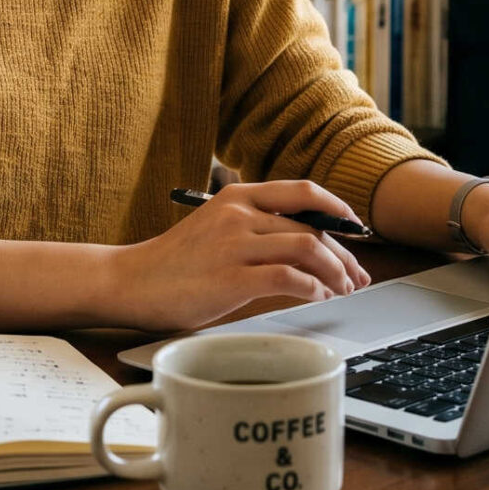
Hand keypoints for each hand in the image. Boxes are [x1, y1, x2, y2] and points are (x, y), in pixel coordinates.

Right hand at [106, 180, 371, 332]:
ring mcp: (234, 245)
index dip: (338, 210)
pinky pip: (288, 279)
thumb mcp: (215, 226)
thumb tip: (305, 241)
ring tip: (343, 290)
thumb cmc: (175, 262)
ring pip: (307, 249)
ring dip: (335, 272)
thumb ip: (253, 225)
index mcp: (236, 195)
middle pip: (312, 226)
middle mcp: (238, 214)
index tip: (355, 230)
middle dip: (344, 254)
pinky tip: (317, 297)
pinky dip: (312, 288)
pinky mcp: (231, 279)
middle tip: (357, 275)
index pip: (304, 192)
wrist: (131, 281)